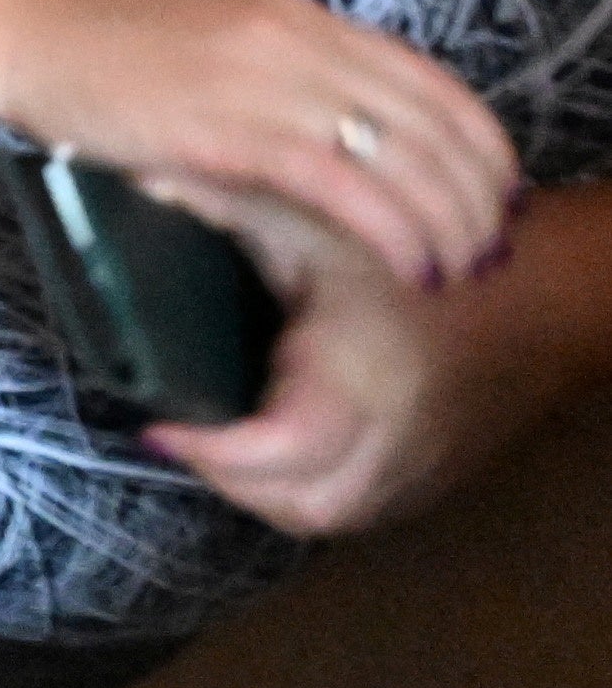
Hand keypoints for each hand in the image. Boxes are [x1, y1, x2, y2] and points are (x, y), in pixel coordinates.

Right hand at [0, 0, 518, 291]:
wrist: (16, 38)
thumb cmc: (98, 50)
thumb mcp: (211, 40)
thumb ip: (277, 73)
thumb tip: (334, 135)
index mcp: (296, 15)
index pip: (431, 79)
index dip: (481, 145)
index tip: (490, 198)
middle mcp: (297, 37)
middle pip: (433, 123)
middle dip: (476, 197)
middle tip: (482, 251)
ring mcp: (264, 78)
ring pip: (404, 158)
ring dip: (447, 224)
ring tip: (454, 271)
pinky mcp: (230, 128)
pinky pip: (345, 186)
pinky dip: (393, 233)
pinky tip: (409, 267)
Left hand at [140, 184, 568, 535]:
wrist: (544, 286)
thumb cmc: (421, 245)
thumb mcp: (319, 216)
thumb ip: (233, 198)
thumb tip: (144, 174)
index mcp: (362, 373)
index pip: (282, 448)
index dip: (213, 452)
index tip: (160, 422)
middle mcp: (397, 434)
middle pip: (306, 504)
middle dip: (234, 482)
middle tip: (188, 436)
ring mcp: (424, 461)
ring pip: (335, 514)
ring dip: (272, 494)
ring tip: (225, 445)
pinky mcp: (438, 469)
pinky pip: (367, 505)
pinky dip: (315, 491)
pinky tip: (281, 453)